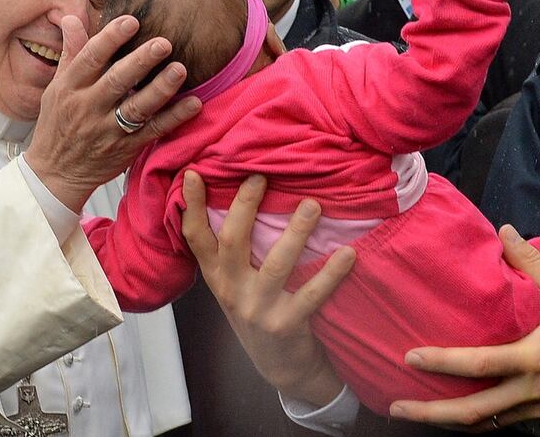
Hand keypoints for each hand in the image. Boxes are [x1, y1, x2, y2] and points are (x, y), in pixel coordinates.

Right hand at [25, 15, 201, 212]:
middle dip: (140, 61)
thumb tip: (73, 18)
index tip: (131, 21)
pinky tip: (194, 104)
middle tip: (163, 42)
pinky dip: (174, 118)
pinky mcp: (126, 149)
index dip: (110, 38)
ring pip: (137, 108)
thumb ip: (71, 53)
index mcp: (69, 88)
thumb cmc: (57, 125)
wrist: (55, 174)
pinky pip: (153, 131)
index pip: (89, 59)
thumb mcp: (56, 88)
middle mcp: (88, 108)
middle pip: (116, 81)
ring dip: (160, 89)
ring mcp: (107, 130)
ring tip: (180, 70)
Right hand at [180, 171, 355, 404]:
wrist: (280, 366)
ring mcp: (257, 309)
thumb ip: (231, 249)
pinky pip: (312, 295)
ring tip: (312, 205)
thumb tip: (239, 194)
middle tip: (261, 176)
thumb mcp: (234, 283)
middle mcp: (231, 290)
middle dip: (245, 206)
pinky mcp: (286, 325)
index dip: (191, 205)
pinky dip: (331, 273)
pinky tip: (348, 253)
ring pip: (275, 264)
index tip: (193, 173)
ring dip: (295, 233)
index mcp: (216, 275)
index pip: (196, 236)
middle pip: (232, 241)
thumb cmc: (259, 310)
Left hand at [390, 225, 539, 430]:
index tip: (410, 357)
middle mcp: (530, 391)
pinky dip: (474, 422)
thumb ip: (534, 263)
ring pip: (485, 424)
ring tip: (414, 413)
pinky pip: (501, 424)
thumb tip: (505, 232)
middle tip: (395, 407)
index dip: (442, 363)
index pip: (478, 365)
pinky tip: (453, 415)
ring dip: (448, 422)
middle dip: (431, 413)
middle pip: (473, 412)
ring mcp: (536, 408)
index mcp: (533, 359)